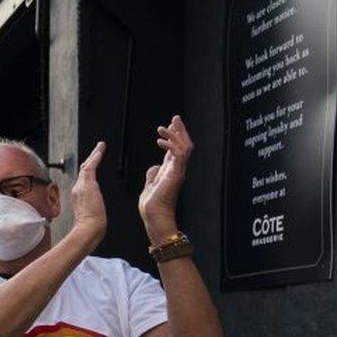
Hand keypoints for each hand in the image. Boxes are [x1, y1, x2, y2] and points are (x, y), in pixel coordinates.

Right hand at [70, 141, 107, 250]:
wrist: (89, 228)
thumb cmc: (91, 226)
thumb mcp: (89, 216)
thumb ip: (91, 210)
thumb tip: (95, 212)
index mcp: (77, 196)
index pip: (82, 180)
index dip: (87, 172)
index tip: (91, 166)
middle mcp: (77, 189)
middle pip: (83, 171)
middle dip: (89, 161)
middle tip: (96, 152)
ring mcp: (81, 186)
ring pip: (86, 167)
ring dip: (93, 156)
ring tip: (99, 148)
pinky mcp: (87, 183)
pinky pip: (91, 166)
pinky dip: (96, 157)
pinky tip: (100, 150)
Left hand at [139, 115, 192, 241]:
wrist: (154, 217)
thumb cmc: (152, 206)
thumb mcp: (150, 186)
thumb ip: (153, 175)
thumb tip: (154, 167)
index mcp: (171, 171)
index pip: (175, 150)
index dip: (174, 137)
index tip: (170, 126)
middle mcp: (177, 170)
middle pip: (184, 145)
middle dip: (180, 130)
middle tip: (175, 119)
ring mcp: (178, 172)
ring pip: (185, 147)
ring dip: (175, 135)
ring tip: (163, 128)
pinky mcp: (176, 174)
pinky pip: (179, 155)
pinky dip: (171, 145)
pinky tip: (160, 142)